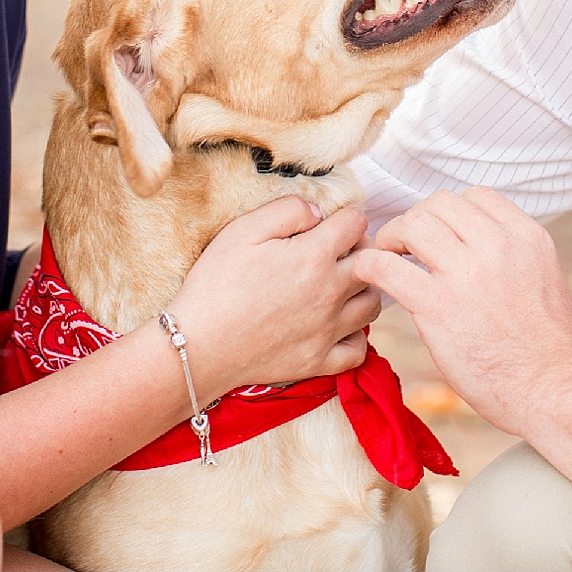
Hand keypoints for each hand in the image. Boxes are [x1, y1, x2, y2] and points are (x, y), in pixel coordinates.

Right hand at [166, 197, 379, 397]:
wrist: (199, 345)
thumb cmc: (216, 284)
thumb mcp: (244, 230)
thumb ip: (288, 210)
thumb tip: (317, 213)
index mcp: (315, 256)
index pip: (357, 222)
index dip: (345, 216)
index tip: (330, 223)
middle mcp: (331, 292)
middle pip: (372, 262)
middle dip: (360, 249)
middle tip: (336, 250)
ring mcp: (328, 330)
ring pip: (372, 304)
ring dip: (363, 289)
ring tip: (341, 285)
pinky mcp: (319, 361)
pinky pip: (359, 349)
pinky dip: (356, 335)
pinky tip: (337, 324)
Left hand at [353, 188, 571, 454]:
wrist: (556, 391)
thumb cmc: (550, 347)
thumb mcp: (543, 277)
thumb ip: (512, 254)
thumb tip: (475, 244)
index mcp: (526, 237)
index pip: (476, 197)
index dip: (449, 213)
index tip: (439, 234)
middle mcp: (498, 246)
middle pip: (439, 204)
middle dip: (418, 220)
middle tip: (407, 246)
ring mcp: (467, 275)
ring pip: (412, 225)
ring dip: (392, 237)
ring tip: (389, 257)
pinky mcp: (438, 307)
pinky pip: (388, 267)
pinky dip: (370, 265)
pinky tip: (369, 274)